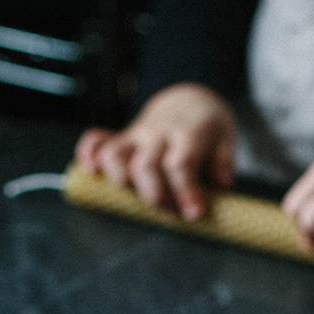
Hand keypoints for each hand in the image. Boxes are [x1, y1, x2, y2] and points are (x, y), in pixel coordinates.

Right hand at [74, 84, 236, 220]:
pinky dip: (88, 155)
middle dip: (155, 196)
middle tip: (172, 213)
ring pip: (114, 154)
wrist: (187, 100)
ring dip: (120, 181)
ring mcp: (135, 135)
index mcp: (186, 133)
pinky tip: (91, 172)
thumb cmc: (206, 127)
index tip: (194, 213)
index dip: (185, 192)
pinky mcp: (120, 138)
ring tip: (137, 198)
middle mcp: (156, 133)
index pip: (180, 164)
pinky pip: (95, 141)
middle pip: (145, 166)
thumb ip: (224, 162)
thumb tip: (222, 185)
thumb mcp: (225, 138)